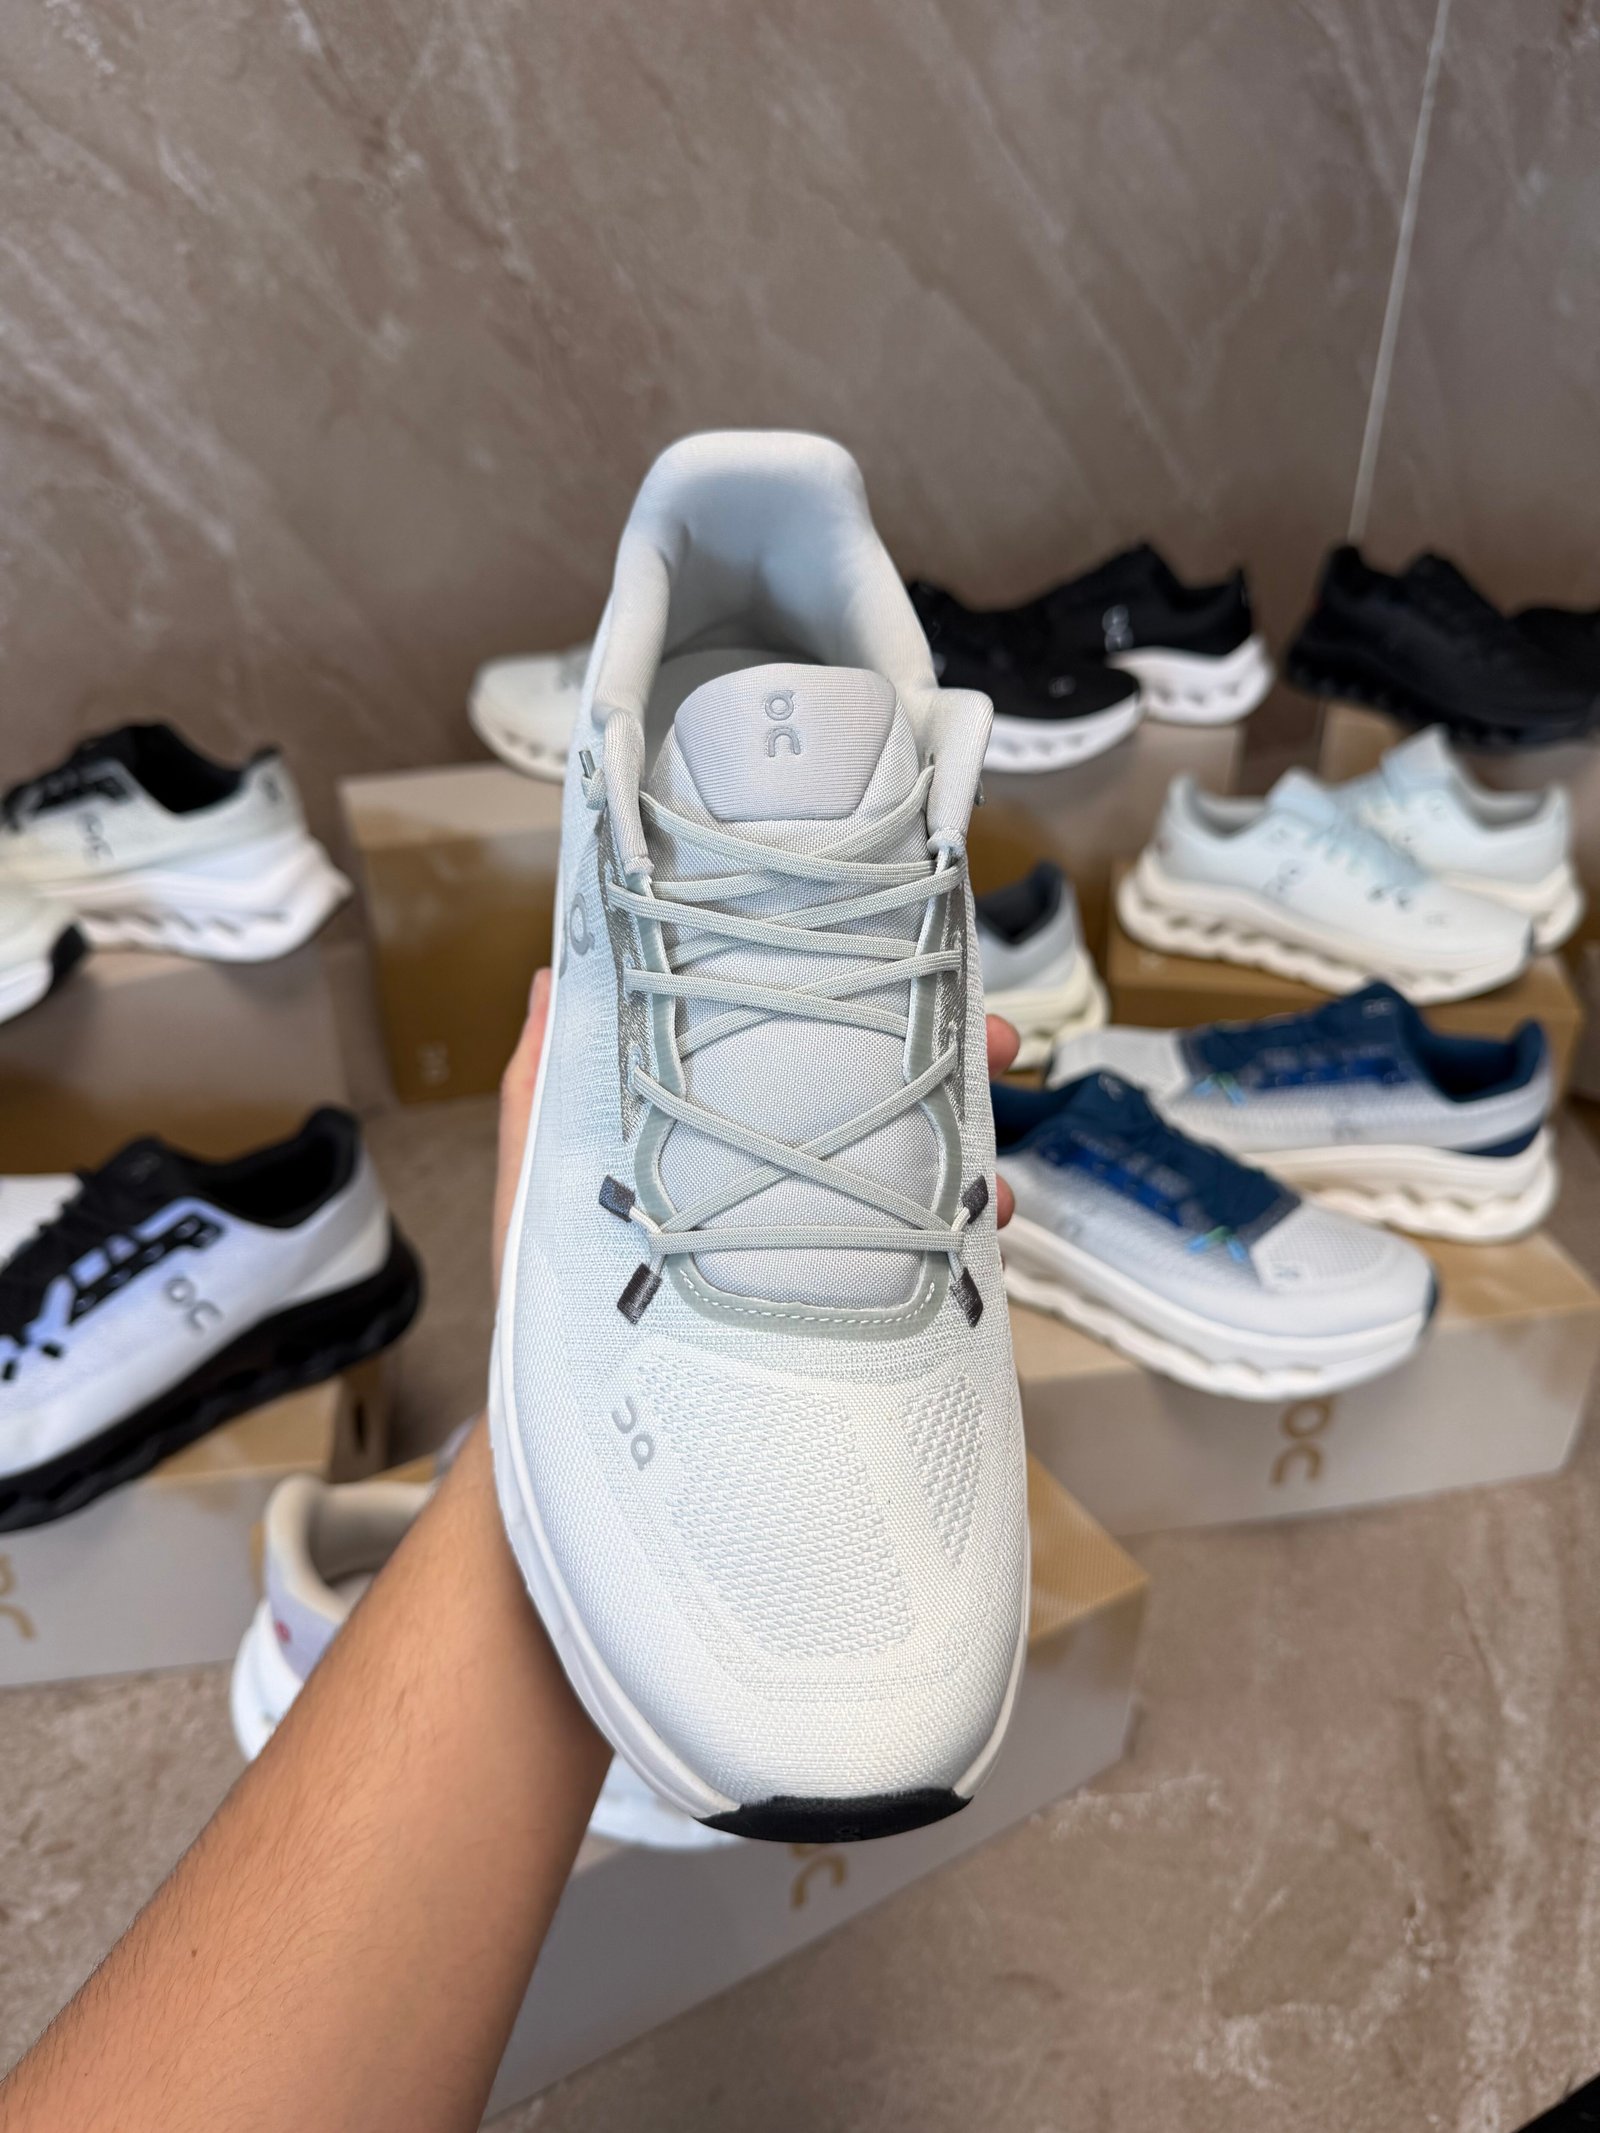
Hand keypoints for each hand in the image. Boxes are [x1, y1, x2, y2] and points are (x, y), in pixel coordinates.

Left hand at [494, 968, 1016, 1283]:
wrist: (576, 1429)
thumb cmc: (549, 1301)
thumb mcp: (538, 1177)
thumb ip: (543, 1082)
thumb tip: (546, 979)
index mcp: (710, 1128)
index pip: (793, 1040)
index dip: (850, 996)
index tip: (900, 960)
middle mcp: (771, 1174)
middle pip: (871, 1094)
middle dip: (944, 1058)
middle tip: (991, 1039)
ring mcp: (807, 1238)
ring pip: (909, 1170)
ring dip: (966, 1149)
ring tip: (988, 1152)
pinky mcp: (832, 1303)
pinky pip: (914, 1256)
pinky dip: (958, 1237)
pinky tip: (974, 1229)